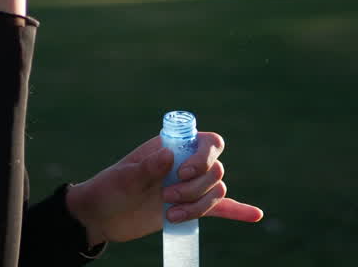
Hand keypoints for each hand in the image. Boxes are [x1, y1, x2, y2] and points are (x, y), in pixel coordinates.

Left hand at [65, 132, 262, 247]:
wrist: (102, 216)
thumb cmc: (109, 189)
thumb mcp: (123, 177)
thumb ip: (146, 167)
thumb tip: (169, 156)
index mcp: (172, 147)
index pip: (207, 142)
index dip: (204, 157)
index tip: (183, 173)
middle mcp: (186, 165)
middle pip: (215, 170)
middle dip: (196, 188)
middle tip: (166, 197)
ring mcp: (190, 187)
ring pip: (217, 191)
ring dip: (198, 205)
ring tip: (170, 214)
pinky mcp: (190, 209)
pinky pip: (221, 208)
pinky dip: (238, 211)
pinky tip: (255, 215)